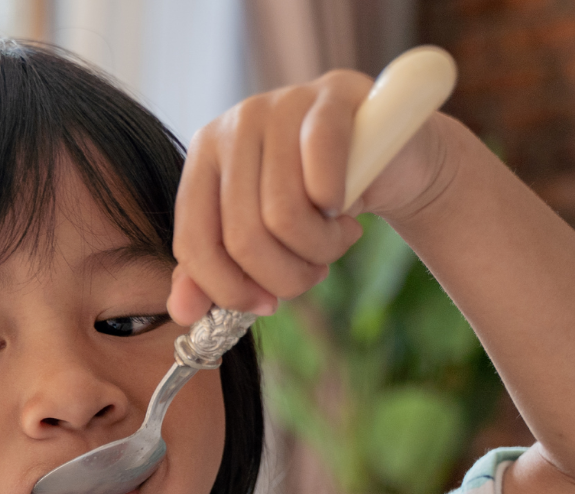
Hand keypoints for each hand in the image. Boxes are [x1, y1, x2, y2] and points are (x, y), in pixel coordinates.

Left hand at [168, 69, 454, 325]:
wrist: (391, 157)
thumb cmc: (317, 202)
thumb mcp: (262, 235)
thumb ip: (215, 271)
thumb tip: (183, 313)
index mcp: (203, 157)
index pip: (195, 242)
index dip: (228, 288)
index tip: (265, 305)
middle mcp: (234, 125)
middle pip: (242, 236)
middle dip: (284, 276)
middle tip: (313, 273)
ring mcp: (281, 105)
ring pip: (283, 215)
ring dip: (318, 249)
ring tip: (335, 241)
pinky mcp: (331, 98)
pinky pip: (320, 174)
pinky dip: (334, 210)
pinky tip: (345, 213)